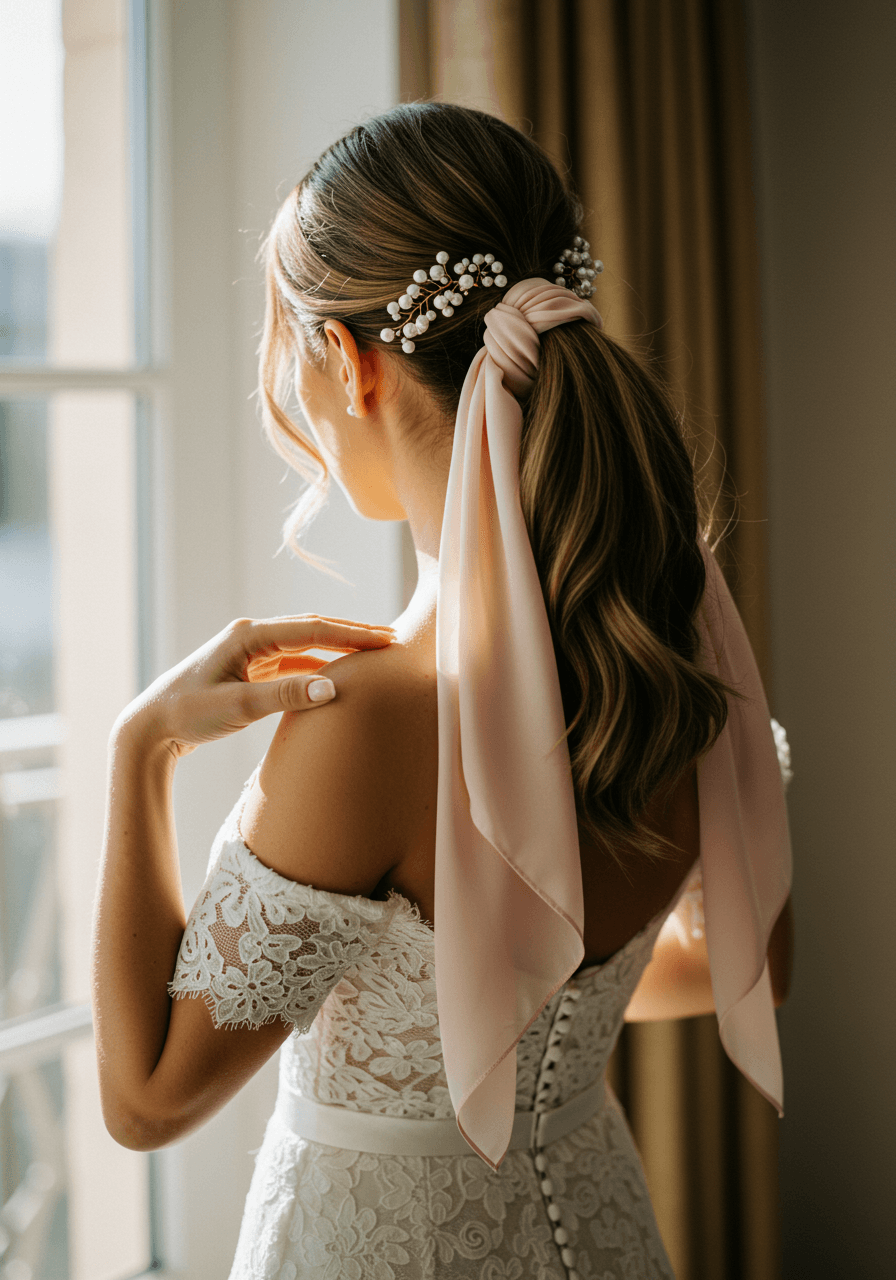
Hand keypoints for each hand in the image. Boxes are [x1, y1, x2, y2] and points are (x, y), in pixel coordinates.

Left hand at [112, 615, 395, 758]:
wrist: (150, 727)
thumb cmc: (188, 714)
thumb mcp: (239, 706)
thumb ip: (287, 694)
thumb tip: (334, 685)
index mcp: (248, 635)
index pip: (312, 628)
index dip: (353, 633)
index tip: (387, 639)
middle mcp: (251, 636)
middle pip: (313, 629)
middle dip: (353, 633)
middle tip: (392, 640)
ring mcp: (250, 652)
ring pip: (305, 646)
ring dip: (338, 649)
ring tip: (373, 655)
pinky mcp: (249, 671)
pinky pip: (293, 663)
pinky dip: (318, 666)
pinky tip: (338, 675)